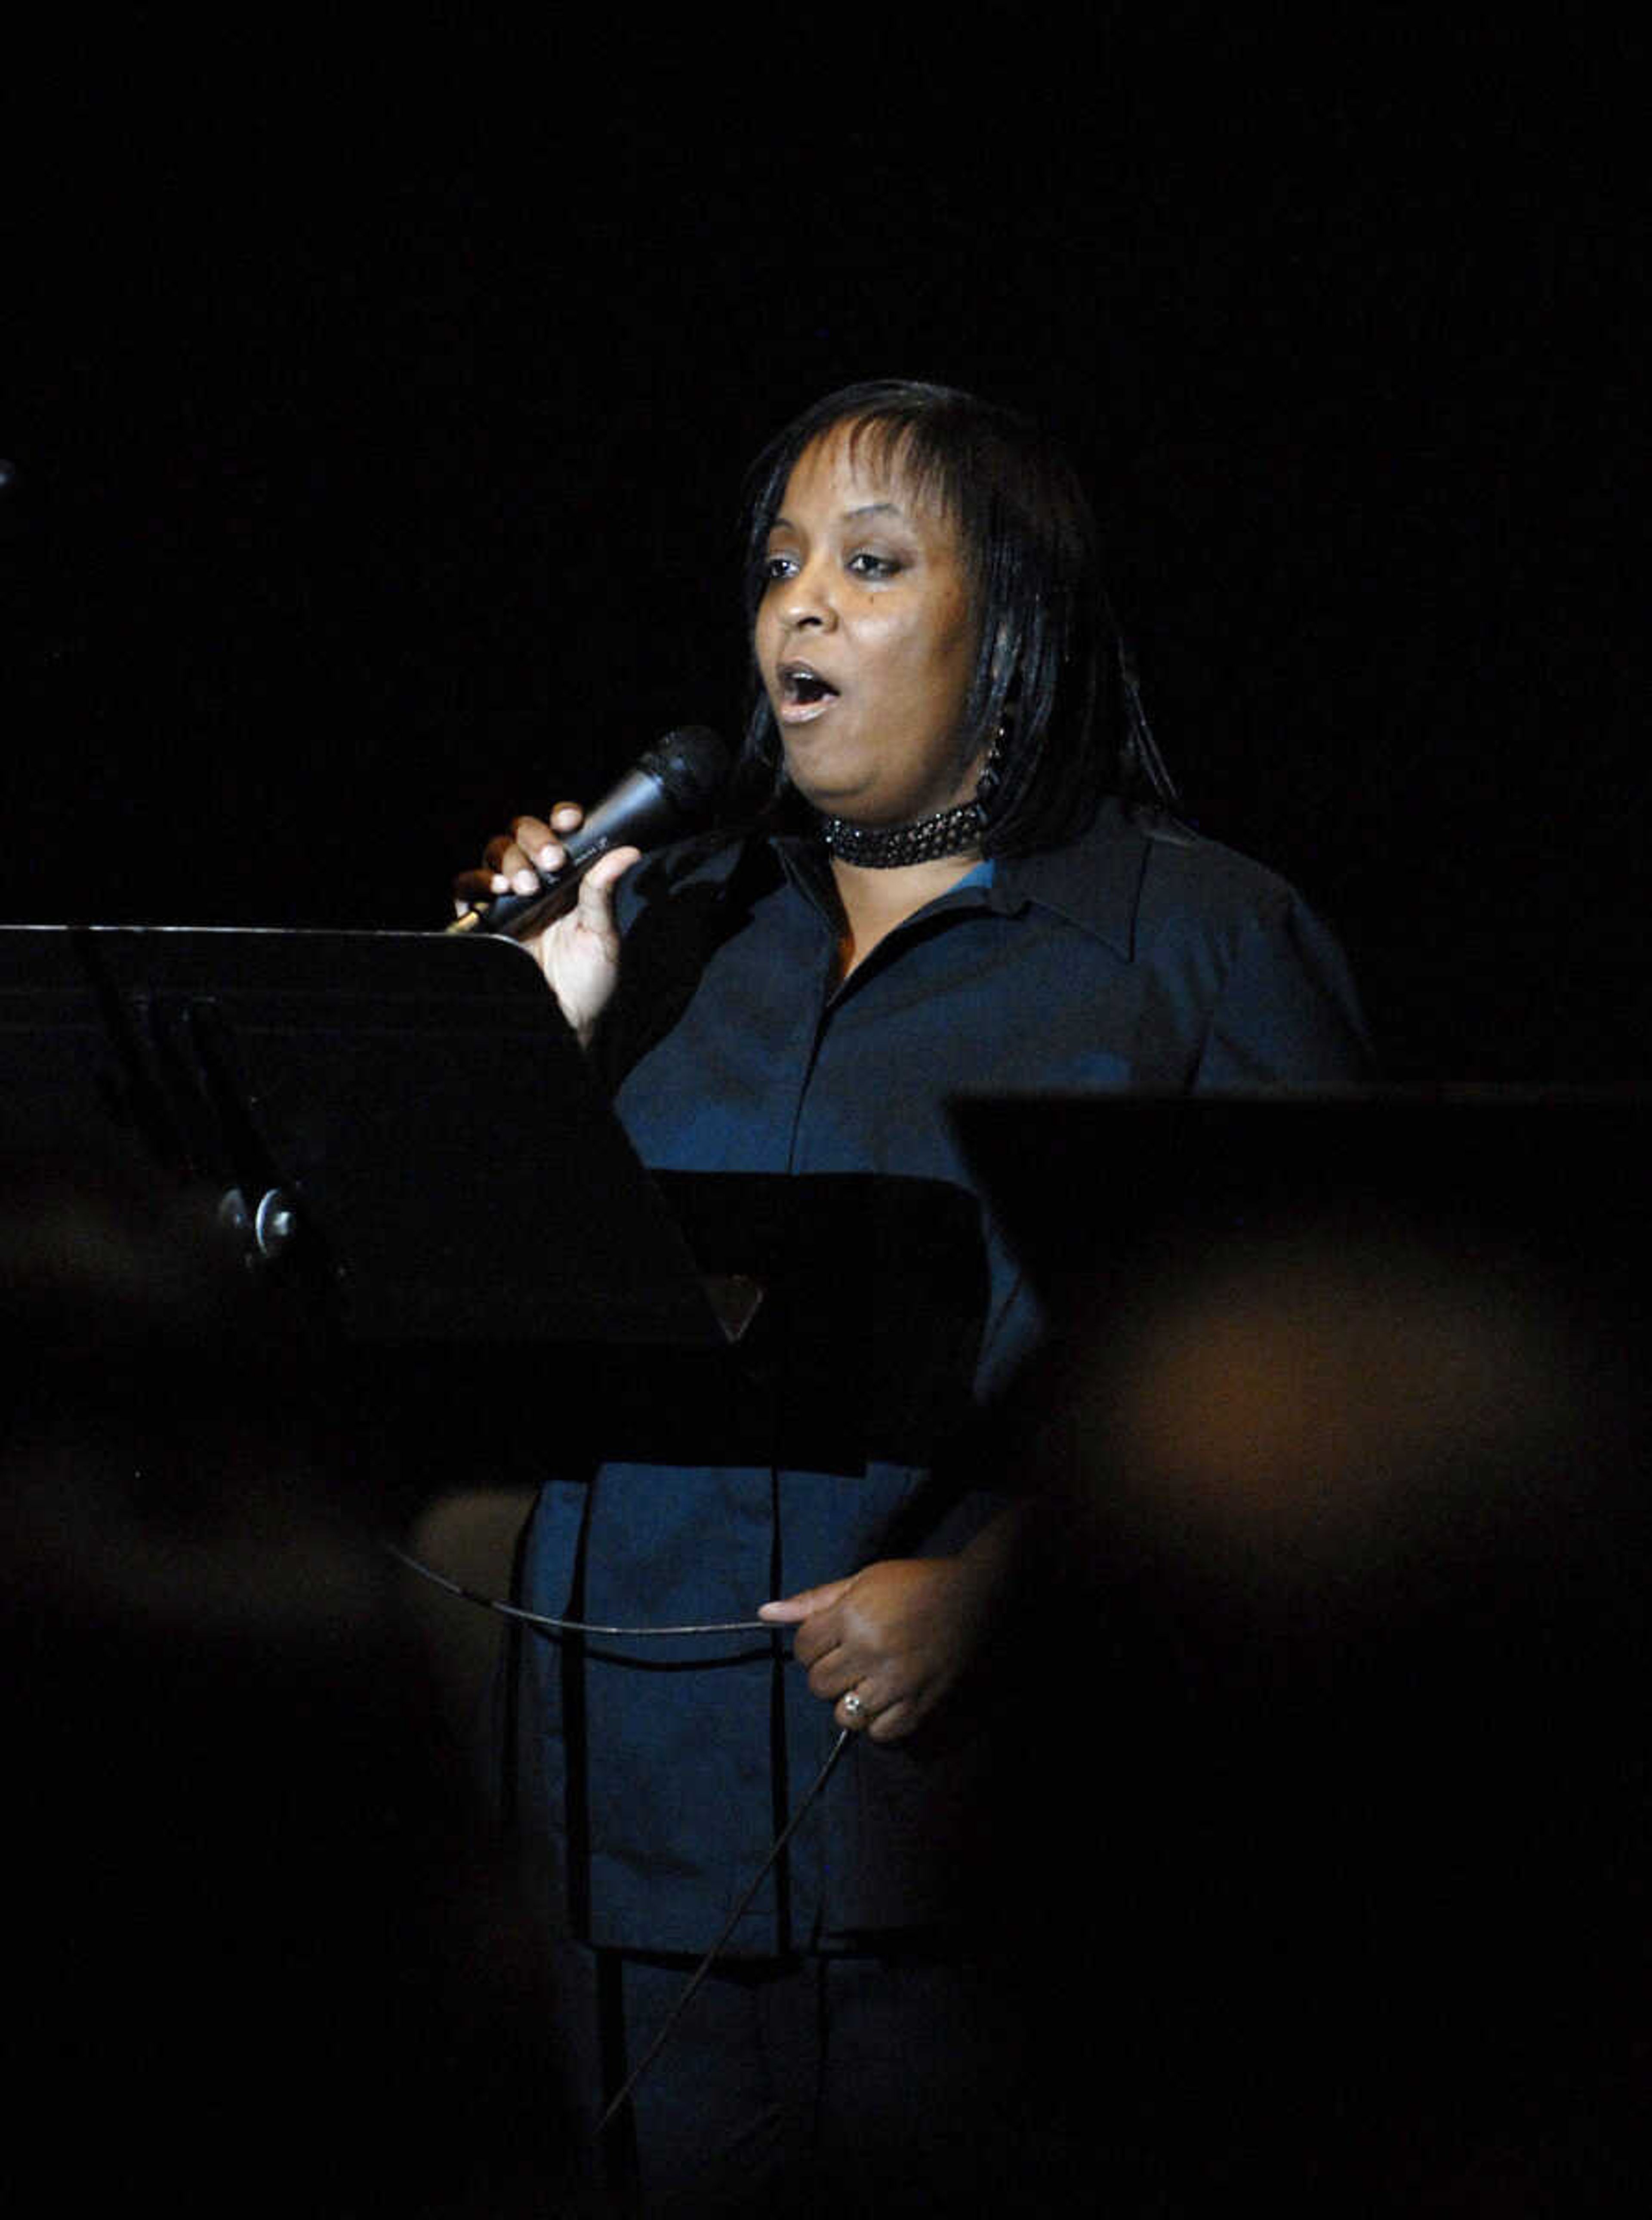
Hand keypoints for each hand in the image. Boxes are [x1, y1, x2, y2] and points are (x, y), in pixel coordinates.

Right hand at [452, 803, 639, 1046]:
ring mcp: (507, 898)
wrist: (564, 1021)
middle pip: (521, 834)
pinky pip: (466, 887)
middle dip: (535, 840)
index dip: (562, 818)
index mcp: (570, 878)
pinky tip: (497, 892)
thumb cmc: (589, 981)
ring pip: (495, 853)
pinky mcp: (482, 919)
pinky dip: (477, 882)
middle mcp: (538, 881)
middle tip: (552, 862)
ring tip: (526, 885)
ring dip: (510, 861)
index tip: (571, 821)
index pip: (560, 832)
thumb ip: (603, 892)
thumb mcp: (602, 936)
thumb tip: (627, 851)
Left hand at [758, 1553, 999, 1744]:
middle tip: (852, 1658)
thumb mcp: (862, 1581)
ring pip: (845, 1715)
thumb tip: (764, 1613)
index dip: (812, 1644)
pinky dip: (879, 1722)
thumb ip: (814, 1601)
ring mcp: (896, 1682)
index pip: (804, 1648)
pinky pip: (880, 1732)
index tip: (831, 1637)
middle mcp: (870, 1651)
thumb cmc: (915, 1585)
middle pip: (819, 1684)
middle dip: (829, 1673)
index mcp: (853, 1617)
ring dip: (851, 1701)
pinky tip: (888, 1698)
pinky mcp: (920, 1704)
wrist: (975, 1597)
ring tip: (869, 1681)